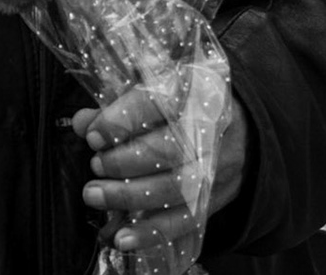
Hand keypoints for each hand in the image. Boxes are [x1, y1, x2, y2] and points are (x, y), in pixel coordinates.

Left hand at [72, 84, 247, 255]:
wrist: (241, 132)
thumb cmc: (187, 105)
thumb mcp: (157, 90)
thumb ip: (118, 105)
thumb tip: (83, 123)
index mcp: (198, 89)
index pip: (161, 101)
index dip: (124, 119)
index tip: (94, 135)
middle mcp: (213, 128)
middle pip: (169, 150)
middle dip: (124, 162)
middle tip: (96, 165)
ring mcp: (217, 167)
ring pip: (174, 188)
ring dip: (128, 196)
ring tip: (95, 194)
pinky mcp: (214, 199)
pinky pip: (184, 221)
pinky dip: (151, 232)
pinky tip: (122, 237)